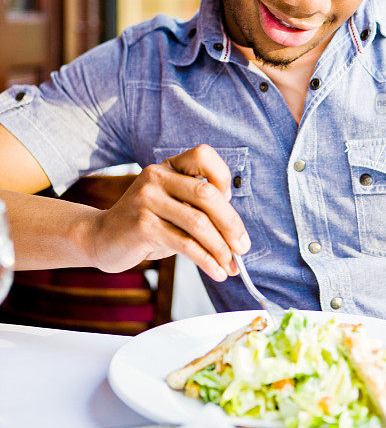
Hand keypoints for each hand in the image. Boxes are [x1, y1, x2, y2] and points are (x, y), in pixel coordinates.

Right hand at [84, 145, 250, 279]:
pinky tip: (217, 271)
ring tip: (232, 266)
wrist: (100, 238)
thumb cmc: (146, 223)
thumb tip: (236, 233)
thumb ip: (198, 208)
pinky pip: (184, 244)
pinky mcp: (142, 225)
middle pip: (207, 194)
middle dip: (231, 224)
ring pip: (198, 222)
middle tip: (243, 248)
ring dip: (221, 248)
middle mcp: (157, 176)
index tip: (231, 205)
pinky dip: (206, 260)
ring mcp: (147, 199)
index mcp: (168, 166)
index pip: (204, 156)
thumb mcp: (172, 206)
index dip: (223, 178)